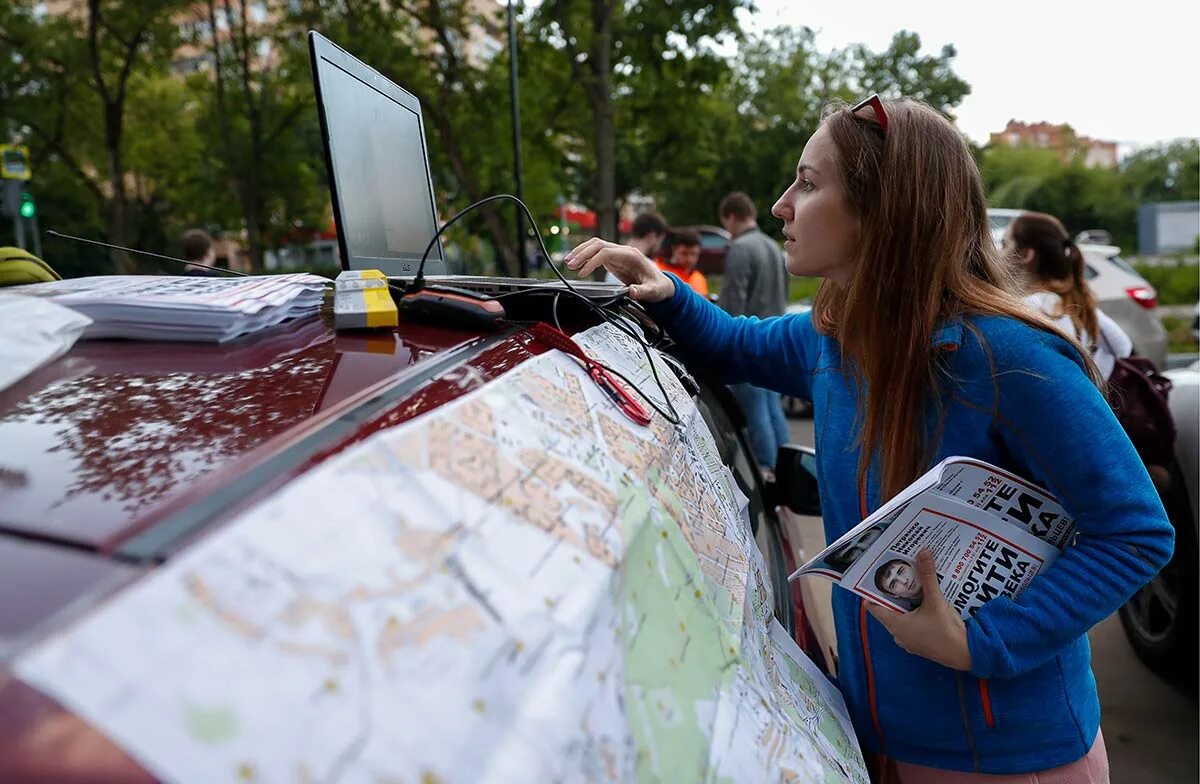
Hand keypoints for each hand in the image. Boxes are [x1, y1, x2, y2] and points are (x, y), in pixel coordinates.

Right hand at [564, 238, 673, 302]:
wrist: (661, 284)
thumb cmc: (658, 287)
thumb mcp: (653, 291)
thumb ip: (642, 291)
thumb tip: (632, 291)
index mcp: (631, 256)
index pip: (606, 252)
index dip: (592, 261)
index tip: (583, 273)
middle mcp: (624, 251)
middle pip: (598, 245)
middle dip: (582, 253)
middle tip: (570, 265)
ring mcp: (618, 254)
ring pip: (595, 246)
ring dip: (581, 252)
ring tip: (568, 262)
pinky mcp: (614, 259)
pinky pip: (597, 253)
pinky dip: (585, 256)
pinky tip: (577, 264)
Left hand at [866, 550, 971, 670]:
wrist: (967, 654)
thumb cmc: (947, 631)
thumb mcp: (936, 601)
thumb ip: (928, 577)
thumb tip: (923, 553)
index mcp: (895, 625)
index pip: (874, 606)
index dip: (873, 591)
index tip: (878, 575)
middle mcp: (898, 634)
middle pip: (888, 609)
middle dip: (893, 592)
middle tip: (897, 574)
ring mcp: (910, 640)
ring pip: (901, 616)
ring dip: (905, 601)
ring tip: (910, 582)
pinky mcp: (921, 642)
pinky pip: (912, 623)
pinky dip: (915, 611)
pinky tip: (924, 600)